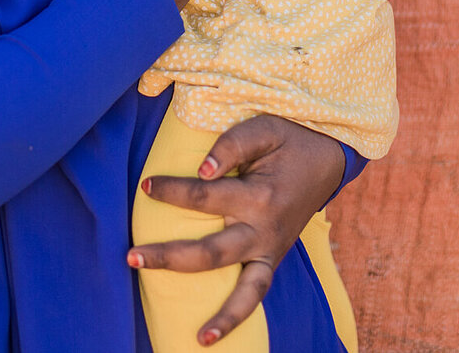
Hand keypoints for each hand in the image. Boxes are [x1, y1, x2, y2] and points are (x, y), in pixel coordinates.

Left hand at [128, 115, 345, 345]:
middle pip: (211, 253)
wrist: (327, 159)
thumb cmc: (288, 139)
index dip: (171, 191)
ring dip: (217, 314)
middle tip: (131, 256)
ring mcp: (271, 250)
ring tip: (194, 337)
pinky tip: (210, 335)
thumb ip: (230, 145)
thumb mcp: (263, 127)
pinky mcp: (273, 259)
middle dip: (169, 257)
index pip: (204, 198)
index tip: (146, 186)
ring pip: (242, 290)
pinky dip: (237, 317)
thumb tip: (201, 170)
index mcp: (260, 196)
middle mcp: (265, 231)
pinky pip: (256, 294)